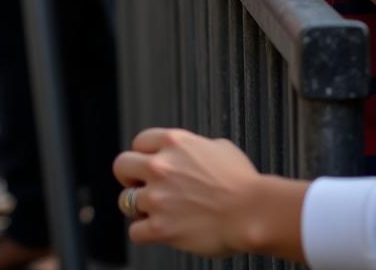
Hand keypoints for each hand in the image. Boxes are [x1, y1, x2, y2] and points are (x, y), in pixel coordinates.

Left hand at [113, 128, 267, 256]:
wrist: (254, 213)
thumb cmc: (244, 182)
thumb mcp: (219, 148)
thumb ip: (195, 147)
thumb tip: (191, 153)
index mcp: (173, 142)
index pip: (139, 142)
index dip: (144, 155)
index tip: (150, 166)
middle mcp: (160, 166)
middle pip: (121, 166)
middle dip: (129, 177)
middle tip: (141, 186)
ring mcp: (158, 197)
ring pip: (126, 201)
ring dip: (139, 208)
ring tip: (155, 212)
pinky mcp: (161, 228)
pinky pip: (135, 231)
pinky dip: (144, 233)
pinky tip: (157, 232)